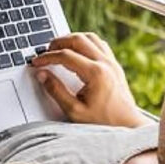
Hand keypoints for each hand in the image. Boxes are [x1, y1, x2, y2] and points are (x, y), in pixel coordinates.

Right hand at [31, 33, 151, 128]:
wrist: (128, 126)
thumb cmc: (104, 121)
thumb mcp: (74, 111)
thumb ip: (56, 91)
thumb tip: (42, 74)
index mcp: (95, 73)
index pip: (66, 56)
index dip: (47, 57)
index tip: (37, 62)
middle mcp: (105, 63)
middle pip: (78, 39)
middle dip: (58, 42)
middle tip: (45, 51)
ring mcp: (112, 62)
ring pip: (90, 37)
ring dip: (72, 39)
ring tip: (59, 48)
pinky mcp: (115, 65)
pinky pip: (99, 44)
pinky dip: (85, 42)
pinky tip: (77, 51)